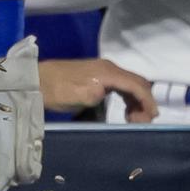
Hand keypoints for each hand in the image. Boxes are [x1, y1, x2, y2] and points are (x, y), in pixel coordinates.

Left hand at [40, 57, 158, 119]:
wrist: (38, 81)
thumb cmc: (58, 90)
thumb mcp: (80, 96)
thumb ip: (100, 95)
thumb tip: (113, 96)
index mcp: (107, 72)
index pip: (137, 85)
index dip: (147, 101)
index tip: (152, 117)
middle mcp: (109, 68)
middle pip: (137, 83)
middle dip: (144, 102)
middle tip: (141, 122)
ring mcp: (103, 70)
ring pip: (130, 84)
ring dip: (136, 101)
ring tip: (133, 120)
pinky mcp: (98, 75)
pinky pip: (121, 85)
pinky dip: (127, 98)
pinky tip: (125, 111)